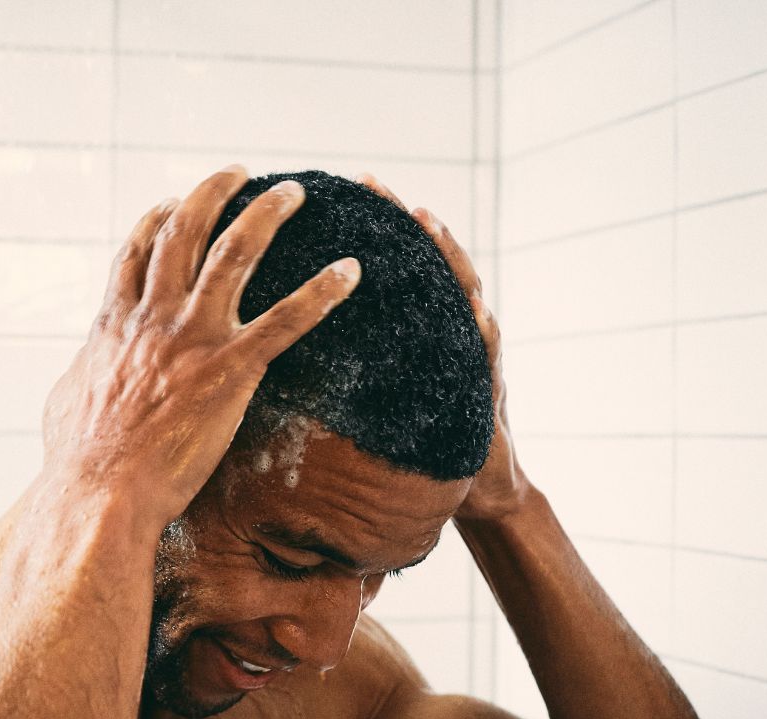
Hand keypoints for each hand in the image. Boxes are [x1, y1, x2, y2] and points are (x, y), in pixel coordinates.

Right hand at [41, 166, 360, 529]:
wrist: (100, 492)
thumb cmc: (77, 460)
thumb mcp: (66, 401)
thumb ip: (84, 371)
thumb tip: (85, 366)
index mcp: (115, 322)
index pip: (136, 251)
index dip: (157, 218)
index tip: (174, 200)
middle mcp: (154, 316)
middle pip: (185, 231)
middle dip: (214, 192)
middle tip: (240, 173)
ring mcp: (193, 338)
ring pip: (236, 253)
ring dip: (267, 215)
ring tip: (293, 193)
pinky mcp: (231, 370)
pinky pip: (287, 320)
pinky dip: (321, 292)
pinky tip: (351, 272)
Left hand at [356, 173, 530, 521]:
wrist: (476, 488)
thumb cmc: (414, 446)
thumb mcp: (372, 402)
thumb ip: (344, 372)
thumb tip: (278, 357)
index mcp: (410, 332)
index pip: (384, 271)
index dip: (363, 231)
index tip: (331, 191)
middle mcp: (442, 331)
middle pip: (422, 265)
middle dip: (400, 221)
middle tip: (372, 183)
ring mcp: (470, 353)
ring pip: (460, 294)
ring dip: (447, 257)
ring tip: (426, 221)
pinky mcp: (488, 389)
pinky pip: (486, 355)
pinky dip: (483, 331)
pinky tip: (479, 312)